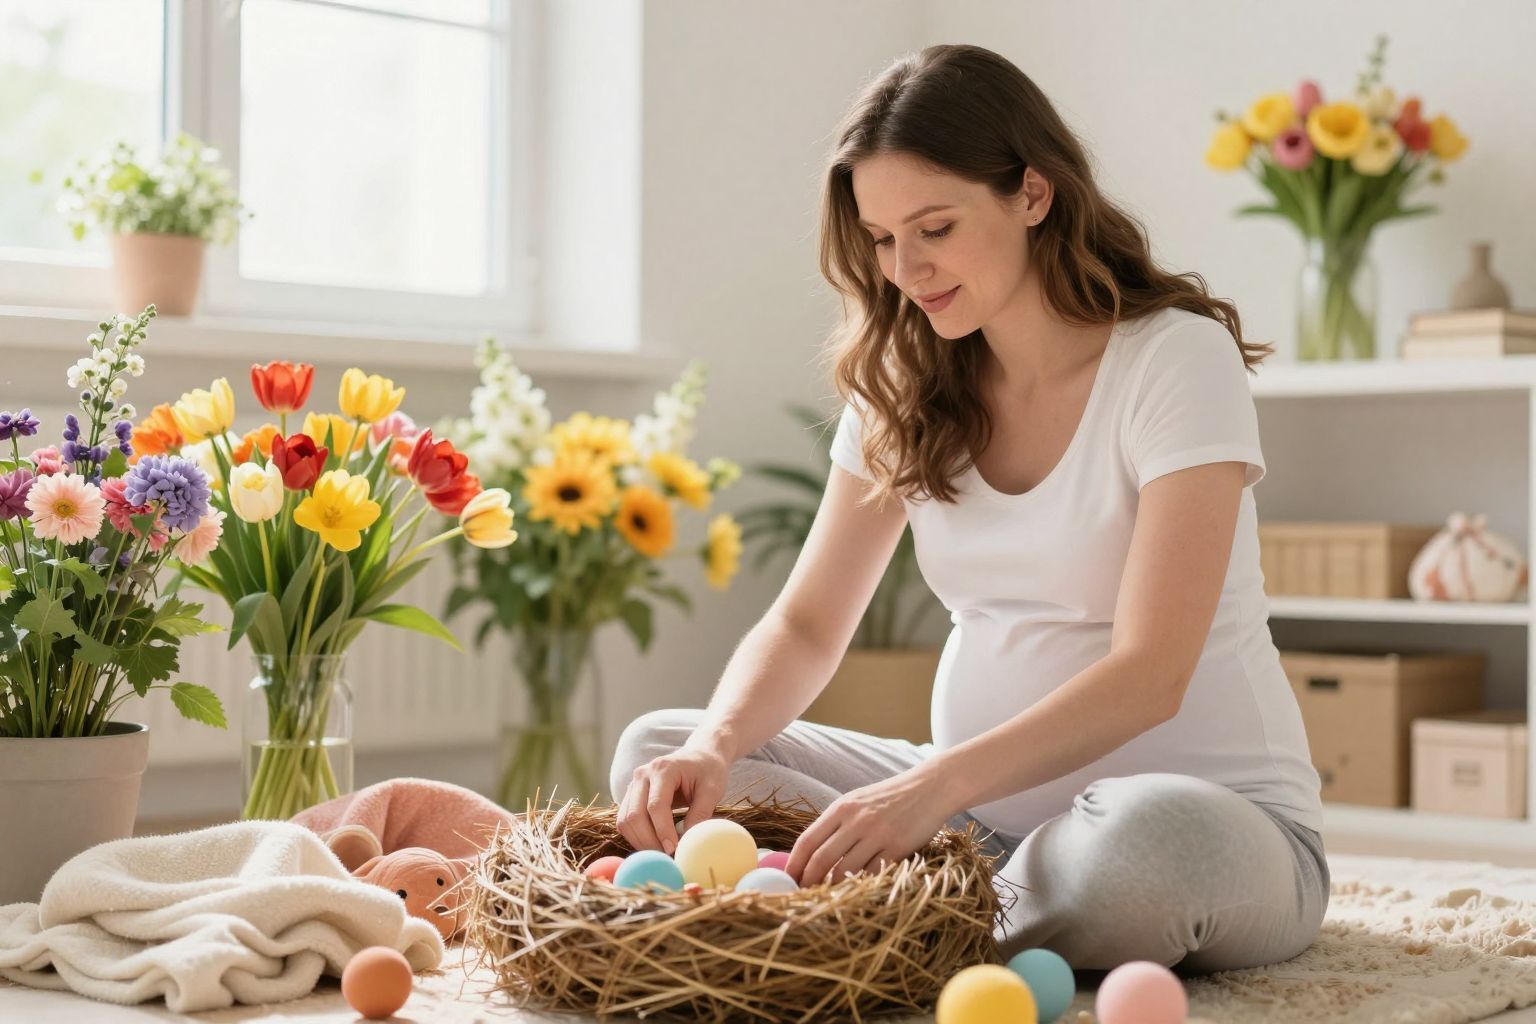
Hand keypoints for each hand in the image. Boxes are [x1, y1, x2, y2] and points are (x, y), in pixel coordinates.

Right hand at [616, 745, 730, 853]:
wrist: (700, 756)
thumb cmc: (708, 770)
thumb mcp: (713, 789)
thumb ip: (701, 813)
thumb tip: (687, 842)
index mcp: (663, 769)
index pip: (655, 805)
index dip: (662, 831)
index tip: (674, 849)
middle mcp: (642, 774)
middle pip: (634, 815)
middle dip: (649, 841)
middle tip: (667, 858)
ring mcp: (633, 784)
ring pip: (625, 821)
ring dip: (640, 842)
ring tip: (662, 854)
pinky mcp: (631, 795)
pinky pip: (625, 821)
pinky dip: (636, 837)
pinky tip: (653, 845)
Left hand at [785, 765, 953, 886]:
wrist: (930, 788)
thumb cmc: (889, 798)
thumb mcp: (857, 802)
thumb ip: (835, 825)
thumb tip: (809, 856)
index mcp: (841, 808)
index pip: (807, 841)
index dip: (793, 865)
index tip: (786, 881)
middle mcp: (856, 820)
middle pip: (821, 860)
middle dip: (808, 882)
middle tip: (804, 896)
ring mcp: (877, 834)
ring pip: (845, 872)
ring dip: (833, 888)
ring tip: (828, 898)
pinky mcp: (897, 848)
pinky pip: (872, 874)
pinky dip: (861, 885)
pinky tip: (857, 890)